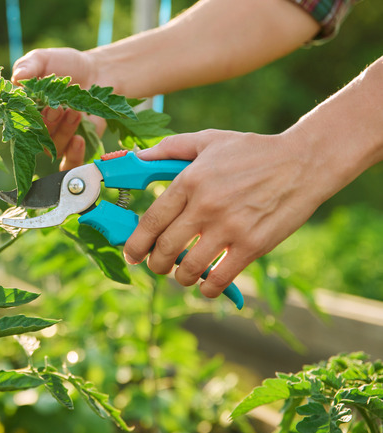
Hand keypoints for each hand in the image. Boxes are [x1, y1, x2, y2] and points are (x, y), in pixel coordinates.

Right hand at [13, 48, 102, 170]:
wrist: (99, 72)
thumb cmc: (66, 65)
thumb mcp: (44, 59)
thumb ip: (29, 66)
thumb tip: (17, 77)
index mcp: (23, 111)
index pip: (15, 123)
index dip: (22, 119)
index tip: (35, 105)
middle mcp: (37, 130)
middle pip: (34, 139)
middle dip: (46, 124)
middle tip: (58, 107)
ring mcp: (56, 141)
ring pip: (53, 149)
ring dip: (63, 132)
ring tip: (75, 112)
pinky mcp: (76, 149)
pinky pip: (70, 163)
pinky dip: (73, 156)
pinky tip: (79, 141)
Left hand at [122, 129, 325, 298]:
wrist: (304, 162)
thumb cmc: (252, 151)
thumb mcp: (208, 140)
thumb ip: (168, 149)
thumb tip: (136, 157)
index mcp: (190, 181)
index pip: (151, 221)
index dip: (135, 244)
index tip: (132, 254)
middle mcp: (205, 206)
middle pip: (164, 249)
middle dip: (155, 264)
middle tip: (157, 265)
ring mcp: (230, 228)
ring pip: (188, 268)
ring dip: (180, 277)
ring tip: (182, 274)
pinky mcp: (253, 245)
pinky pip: (219, 279)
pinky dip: (207, 288)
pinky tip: (206, 284)